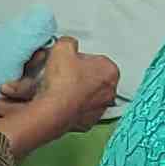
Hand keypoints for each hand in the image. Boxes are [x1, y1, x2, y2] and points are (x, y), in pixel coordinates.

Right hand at [0, 39, 118, 154]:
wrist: (54, 109)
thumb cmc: (62, 80)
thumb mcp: (63, 47)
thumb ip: (69, 42)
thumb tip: (68, 45)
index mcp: (110, 70)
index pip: (96, 59)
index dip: (80, 59)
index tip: (69, 62)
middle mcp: (110, 91)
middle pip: (94, 78)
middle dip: (80, 75)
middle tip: (63, 74)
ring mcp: (100, 109)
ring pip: (88, 95)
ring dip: (76, 91)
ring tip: (60, 89)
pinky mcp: (88, 123)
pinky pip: (80, 111)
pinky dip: (72, 107)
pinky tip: (61, 102)